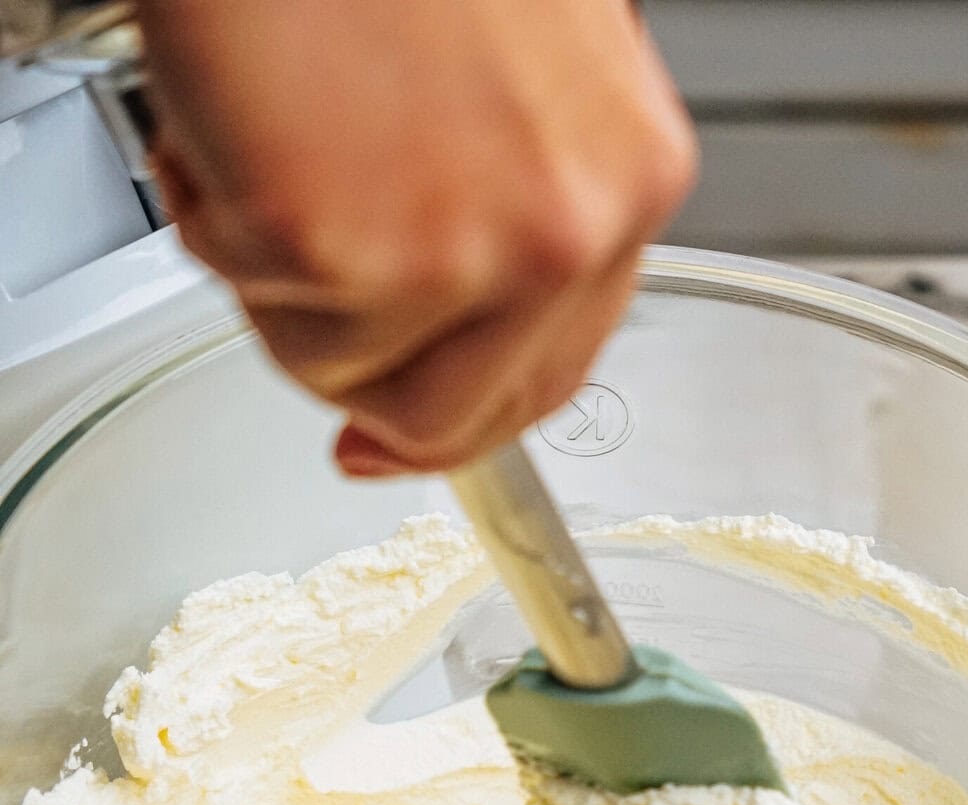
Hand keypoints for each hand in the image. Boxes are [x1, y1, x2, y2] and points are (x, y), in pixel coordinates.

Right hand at [137, 0, 695, 475]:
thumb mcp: (525, 77)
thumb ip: (512, 209)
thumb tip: (448, 332)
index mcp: (629, 180)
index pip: (547, 377)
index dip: (457, 421)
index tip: (388, 437)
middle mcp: (562, 229)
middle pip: (445, 416)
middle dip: (355, 361)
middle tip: (299, 273)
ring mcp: (454, 247)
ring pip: (336, 369)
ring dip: (277, 276)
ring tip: (274, 134)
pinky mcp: (333, 240)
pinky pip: (250, 298)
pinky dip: (212, 212)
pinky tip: (233, 115)